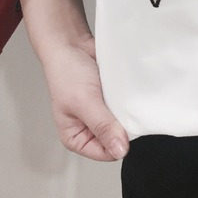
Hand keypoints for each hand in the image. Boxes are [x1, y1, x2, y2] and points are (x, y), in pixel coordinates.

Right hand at [40, 35, 128, 161]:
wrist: (72, 44)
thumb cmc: (67, 72)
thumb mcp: (84, 103)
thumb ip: (102, 127)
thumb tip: (120, 151)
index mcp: (76, 138)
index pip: (105, 153)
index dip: (118, 142)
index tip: (125, 125)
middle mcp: (90, 129)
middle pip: (117, 139)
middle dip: (123, 125)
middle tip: (123, 108)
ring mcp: (103, 114)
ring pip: (124, 122)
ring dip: (128, 111)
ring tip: (123, 97)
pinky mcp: (112, 100)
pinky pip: (127, 106)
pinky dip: (129, 99)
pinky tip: (128, 91)